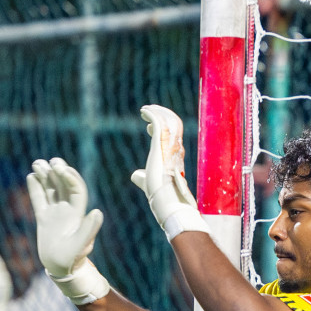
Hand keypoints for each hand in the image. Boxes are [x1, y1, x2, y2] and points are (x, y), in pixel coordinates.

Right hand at [26, 157, 109, 304]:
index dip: (70, 177)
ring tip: (37, 163)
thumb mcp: (81, 244)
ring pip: (50, 189)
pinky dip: (35, 188)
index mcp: (77, 213)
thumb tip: (98, 211)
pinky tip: (31, 176)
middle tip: (51, 161)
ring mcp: (55, 213)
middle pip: (63, 185)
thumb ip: (89, 229)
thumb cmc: (73, 258)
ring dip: (45, 176)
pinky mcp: (44, 219)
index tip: (61, 169)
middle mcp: (67, 210)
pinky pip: (39, 200)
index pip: (76, 189)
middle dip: (58, 172)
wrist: (60, 268)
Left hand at [130, 105, 207, 240]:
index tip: (149, 126)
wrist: (167, 201)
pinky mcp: (161, 145)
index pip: (172, 135)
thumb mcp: (150, 182)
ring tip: (146, 109)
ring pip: (168, 120)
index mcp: (174, 156)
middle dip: (162, 114)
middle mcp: (174, 149)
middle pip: (173, 123)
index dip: (162, 127)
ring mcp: (169, 146)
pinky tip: (143, 112)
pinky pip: (159, 122)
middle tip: (150, 110)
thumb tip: (135, 175)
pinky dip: (151, 114)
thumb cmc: (160, 196)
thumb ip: (143, 177)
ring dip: (156, 111)